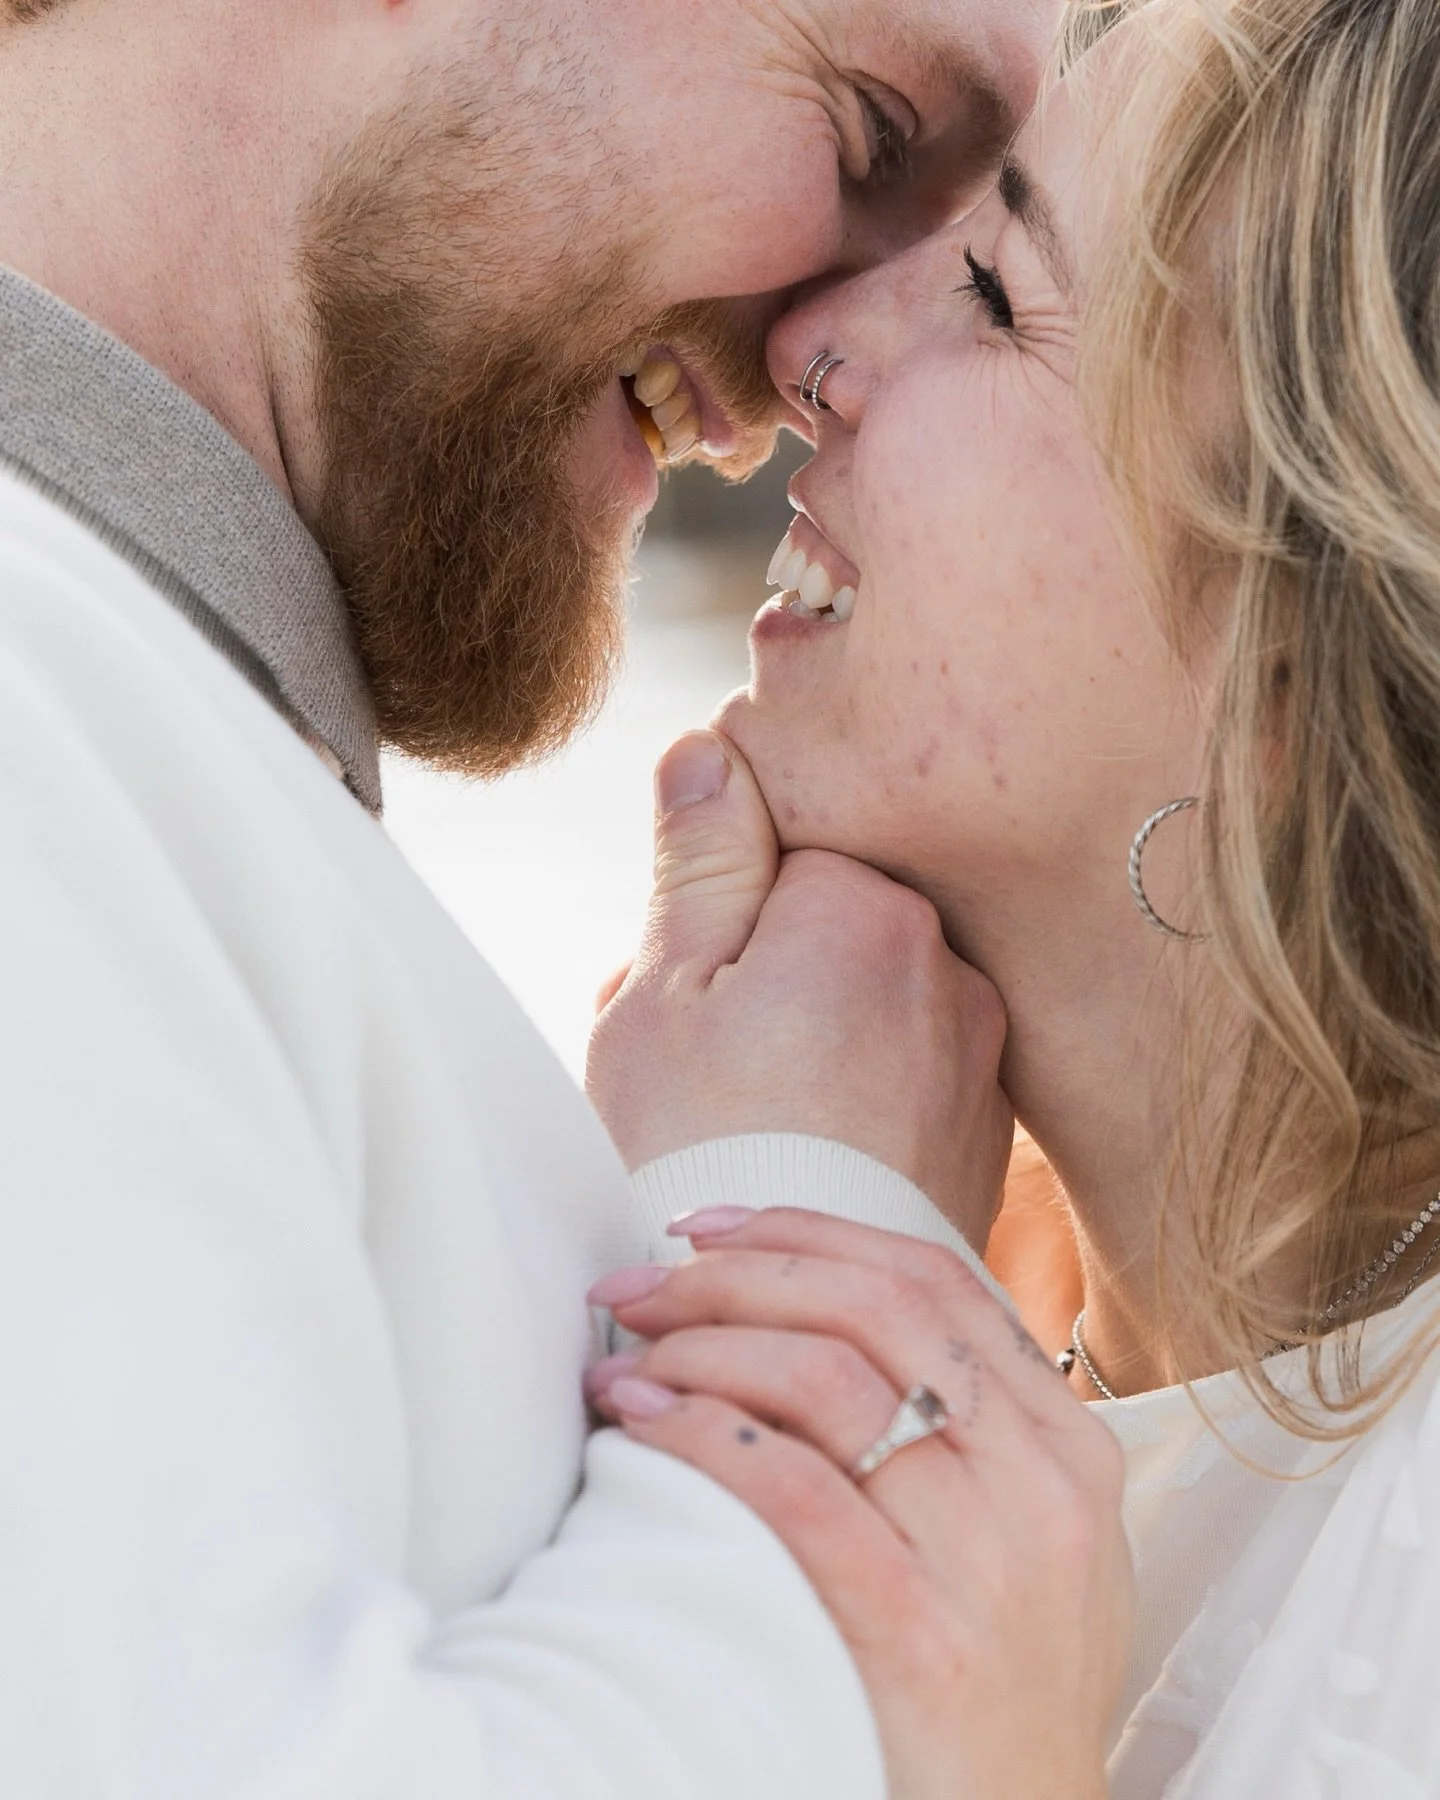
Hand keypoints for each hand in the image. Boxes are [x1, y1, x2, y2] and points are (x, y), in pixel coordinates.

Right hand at [586, 729, 1012, 1243]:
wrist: (788, 1323)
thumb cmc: (697, 1152)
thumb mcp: (663, 992)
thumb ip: (698, 856)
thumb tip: (713, 742)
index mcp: (863, 905)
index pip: (785, 845)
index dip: (720, 909)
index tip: (693, 983)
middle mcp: (946, 962)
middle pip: (830, 919)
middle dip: (765, 966)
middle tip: (708, 1061)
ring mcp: (978, 1047)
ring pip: (868, 993)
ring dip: (812, 1027)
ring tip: (753, 1116)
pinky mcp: (987, 1121)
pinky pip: (909, 1064)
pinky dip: (862, 1088)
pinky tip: (810, 1147)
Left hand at [586, 1208, 1131, 1799]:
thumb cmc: (998, 1675)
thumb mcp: (1027, 1534)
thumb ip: (960, 1423)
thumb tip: (808, 1311)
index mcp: (1065, 1442)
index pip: (930, 1278)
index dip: (808, 1229)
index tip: (708, 1226)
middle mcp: (1040, 1481)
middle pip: (870, 1307)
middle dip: (735, 1275)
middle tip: (638, 1284)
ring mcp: (988, 1557)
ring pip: (826, 1379)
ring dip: (702, 1349)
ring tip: (626, 1360)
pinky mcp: (918, 1635)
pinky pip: (794, 1490)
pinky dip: (703, 1435)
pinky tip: (642, 1426)